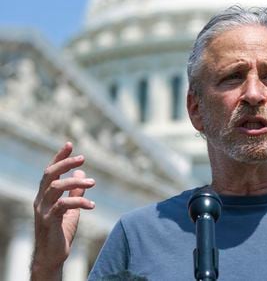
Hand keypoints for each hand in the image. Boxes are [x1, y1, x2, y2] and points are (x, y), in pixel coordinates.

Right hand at [31, 142, 95, 280]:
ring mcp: (43, 210)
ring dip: (76, 183)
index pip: (50, 171)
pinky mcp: (49, 221)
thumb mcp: (72, 208)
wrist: (53, 255)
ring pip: (56, 188)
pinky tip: (92, 205)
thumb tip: (82, 174)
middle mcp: (41, 200)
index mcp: (45, 195)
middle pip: (50, 175)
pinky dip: (79, 202)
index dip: (59, 157)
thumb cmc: (61, 231)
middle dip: (65, 163)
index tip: (69, 144)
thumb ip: (76, 191)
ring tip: (93, 183)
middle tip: (83, 158)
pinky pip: (63, 205)